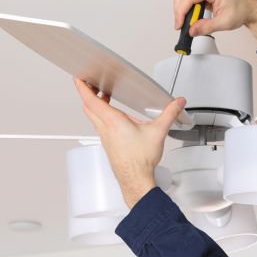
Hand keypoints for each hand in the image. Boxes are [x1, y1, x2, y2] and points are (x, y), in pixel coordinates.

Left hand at [74, 77, 186, 207]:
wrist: (135, 179)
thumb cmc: (140, 160)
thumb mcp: (158, 132)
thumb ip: (169, 114)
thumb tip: (177, 104)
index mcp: (113, 121)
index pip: (91, 100)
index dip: (82, 87)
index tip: (79, 78)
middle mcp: (105, 128)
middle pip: (88, 106)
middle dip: (87, 92)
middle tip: (89, 83)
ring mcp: (104, 137)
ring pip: (92, 116)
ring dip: (94, 104)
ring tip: (101, 96)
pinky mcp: (108, 143)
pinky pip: (99, 125)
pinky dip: (100, 115)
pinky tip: (111, 117)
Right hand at [173, 0, 256, 46]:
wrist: (248, 8)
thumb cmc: (241, 9)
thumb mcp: (224, 22)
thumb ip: (206, 27)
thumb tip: (191, 30)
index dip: (181, 13)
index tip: (180, 25)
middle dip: (179, 12)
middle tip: (182, 27)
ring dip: (181, 11)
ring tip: (188, 24)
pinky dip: (185, 9)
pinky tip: (191, 18)